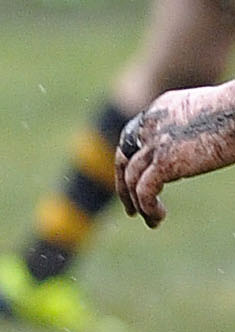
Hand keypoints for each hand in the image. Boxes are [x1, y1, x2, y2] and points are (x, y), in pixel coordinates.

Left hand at [116, 86, 234, 225]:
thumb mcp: (207, 115)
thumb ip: (191, 132)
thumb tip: (190, 159)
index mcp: (160, 110)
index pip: (135, 138)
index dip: (134, 162)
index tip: (137, 182)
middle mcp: (150, 124)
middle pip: (124, 158)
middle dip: (124, 185)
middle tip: (131, 209)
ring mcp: (155, 141)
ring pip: (132, 178)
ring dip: (138, 204)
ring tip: (152, 221)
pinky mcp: (165, 160)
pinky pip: (144, 190)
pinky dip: (147, 206)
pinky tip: (157, 217)